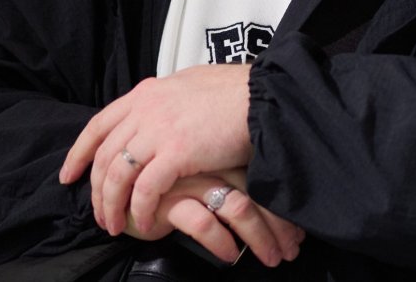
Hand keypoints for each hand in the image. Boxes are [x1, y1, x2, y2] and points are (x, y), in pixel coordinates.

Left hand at [59, 64, 252, 236]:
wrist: (261, 96)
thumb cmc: (233, 92)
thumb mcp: (188, 85)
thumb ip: (165, 101)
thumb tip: (156, 112)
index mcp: (146, 93)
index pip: (99, 124)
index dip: (79, 153)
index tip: (70, 175)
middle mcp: (145, 108)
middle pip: (104, 155)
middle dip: (96, 190)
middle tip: (99, 214)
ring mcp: (159, 129)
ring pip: (117, 175)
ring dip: (112, 205)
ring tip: (116, 226)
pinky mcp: (176, 152)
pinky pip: (145, 189)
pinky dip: (140, 210)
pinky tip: (145, 222)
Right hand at [124, 169, 302, 267]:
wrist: (118, 190)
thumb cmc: (165, 189)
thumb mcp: (202, 185)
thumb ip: (229, 191)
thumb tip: (269, 224)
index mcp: (222, 158)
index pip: (263, 182)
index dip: (283, 210)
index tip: (297, 236)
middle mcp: (211, 165)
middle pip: (256, 194)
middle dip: (279, 226)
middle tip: (290, 251)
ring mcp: (191, 179)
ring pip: (238, 206)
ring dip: (260, 237)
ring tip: (271, 258)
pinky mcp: (168, 199)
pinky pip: (203, 221)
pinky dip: (221, 241)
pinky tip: (230, 255)